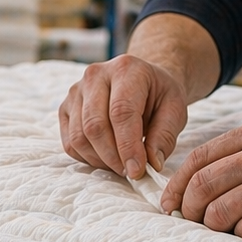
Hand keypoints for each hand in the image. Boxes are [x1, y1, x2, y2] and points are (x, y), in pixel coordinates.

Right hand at [59, 55, 188, 179]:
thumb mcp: (175, 109)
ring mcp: (76, 91)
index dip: (127, 146)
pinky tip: (106, 157)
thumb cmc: (158, 95)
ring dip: (100, 160)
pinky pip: (70, 143)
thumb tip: (152, 164)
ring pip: (79, 138)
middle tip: (130, 172)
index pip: (121, 112)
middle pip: (94, 126)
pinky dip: (88, 158)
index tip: (137, 171)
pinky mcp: (65, 108)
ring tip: (120, 164)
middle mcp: (95, 75)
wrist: (141, 81)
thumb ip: (165, 136)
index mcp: (126, 69)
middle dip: (113, 157)